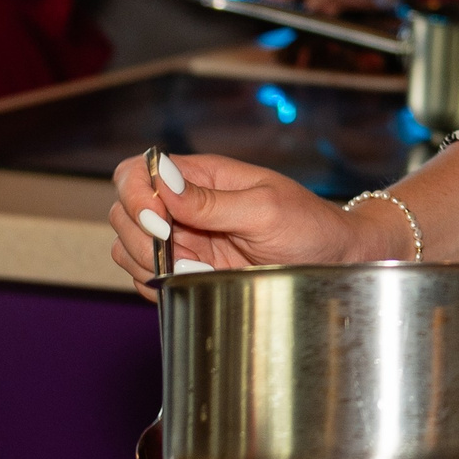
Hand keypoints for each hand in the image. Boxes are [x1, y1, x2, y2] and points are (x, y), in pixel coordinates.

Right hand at [107, 152, 403, 300]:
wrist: (335, 263)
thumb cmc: (310, 226)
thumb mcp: (266, 208)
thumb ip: (212, 201)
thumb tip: (164, 181)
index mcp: (202, 176)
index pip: (137, 171)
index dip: (135, 194)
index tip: (160, 221)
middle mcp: (185, 205)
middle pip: (123, 211)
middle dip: (140, 237)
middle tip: (181, 257)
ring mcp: (183, 239)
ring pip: (128, 247)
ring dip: (149, 264)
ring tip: (198, 271)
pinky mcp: (187, 271)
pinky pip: (146, 279)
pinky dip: (157, 286)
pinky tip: (195, 283)